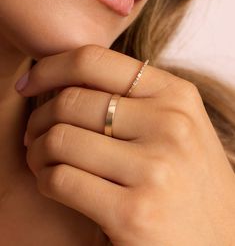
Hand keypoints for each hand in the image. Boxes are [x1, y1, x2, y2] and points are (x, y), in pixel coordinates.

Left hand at [16, 45, 234, 245]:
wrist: (218, 240)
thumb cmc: (188, 179)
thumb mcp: (174, 126)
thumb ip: (133, 99)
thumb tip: (68, 79)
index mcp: (177, 96)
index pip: (94, 59)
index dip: (51, 66)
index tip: (30, 82)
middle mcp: (170, 125)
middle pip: (71, 101)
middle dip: (39, 117)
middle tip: (35, 133)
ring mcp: (155, 169)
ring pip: (59, 139)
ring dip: (38, 150)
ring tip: (43, 159)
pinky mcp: (133, 213)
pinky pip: (60, 179)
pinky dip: (45, 179)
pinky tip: (53, 182)